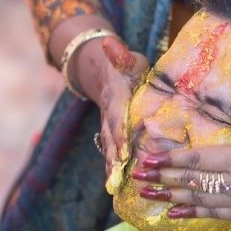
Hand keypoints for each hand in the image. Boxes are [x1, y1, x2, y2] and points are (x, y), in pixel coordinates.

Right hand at [95, 37, 148, 173]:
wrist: (103, 74)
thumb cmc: (126, 67)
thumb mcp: (127, 59)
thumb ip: (120, 54)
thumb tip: (109, 43)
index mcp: (116, 97)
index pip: (118, 117)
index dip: (121, 133)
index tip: (126, 150)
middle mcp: (109, 115)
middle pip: (112, 138)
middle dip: (115, 158)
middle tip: (118, 177)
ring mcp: (107, 127)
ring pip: (110, 148)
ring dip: (112, 167)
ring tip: (115, 187)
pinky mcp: (110, 135)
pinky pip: (112, 152)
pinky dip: (114, 168)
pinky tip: (118, 186)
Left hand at [131, 116, 230, 219]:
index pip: (198, 161)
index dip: (170, 160)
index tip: (148, 158)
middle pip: (191, 182)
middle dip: (161, 178)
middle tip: (135, 176)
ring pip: (197, 200)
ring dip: (169, 197)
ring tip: (145, 194)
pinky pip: (213, 215)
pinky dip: (192, 214)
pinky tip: (174, 213)